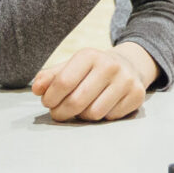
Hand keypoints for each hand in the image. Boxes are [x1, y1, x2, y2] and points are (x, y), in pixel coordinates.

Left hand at [29, 45, 148, 120]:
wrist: (129, 66)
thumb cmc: (91, 70)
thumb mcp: (71, 67)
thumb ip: (50, 77)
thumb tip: (36, 88)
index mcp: (89, 55)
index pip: (63, 82)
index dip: (51, 98)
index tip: (48, 103)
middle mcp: (110, 65)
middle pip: (77, 101)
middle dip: (62, 112)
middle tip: (58, 113)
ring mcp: (126, 81)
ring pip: (93, 114)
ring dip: (82, 116)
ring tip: (81, 109)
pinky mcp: (137, 95)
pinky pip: (110, 118)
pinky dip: (101, 118)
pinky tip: (100, 107)